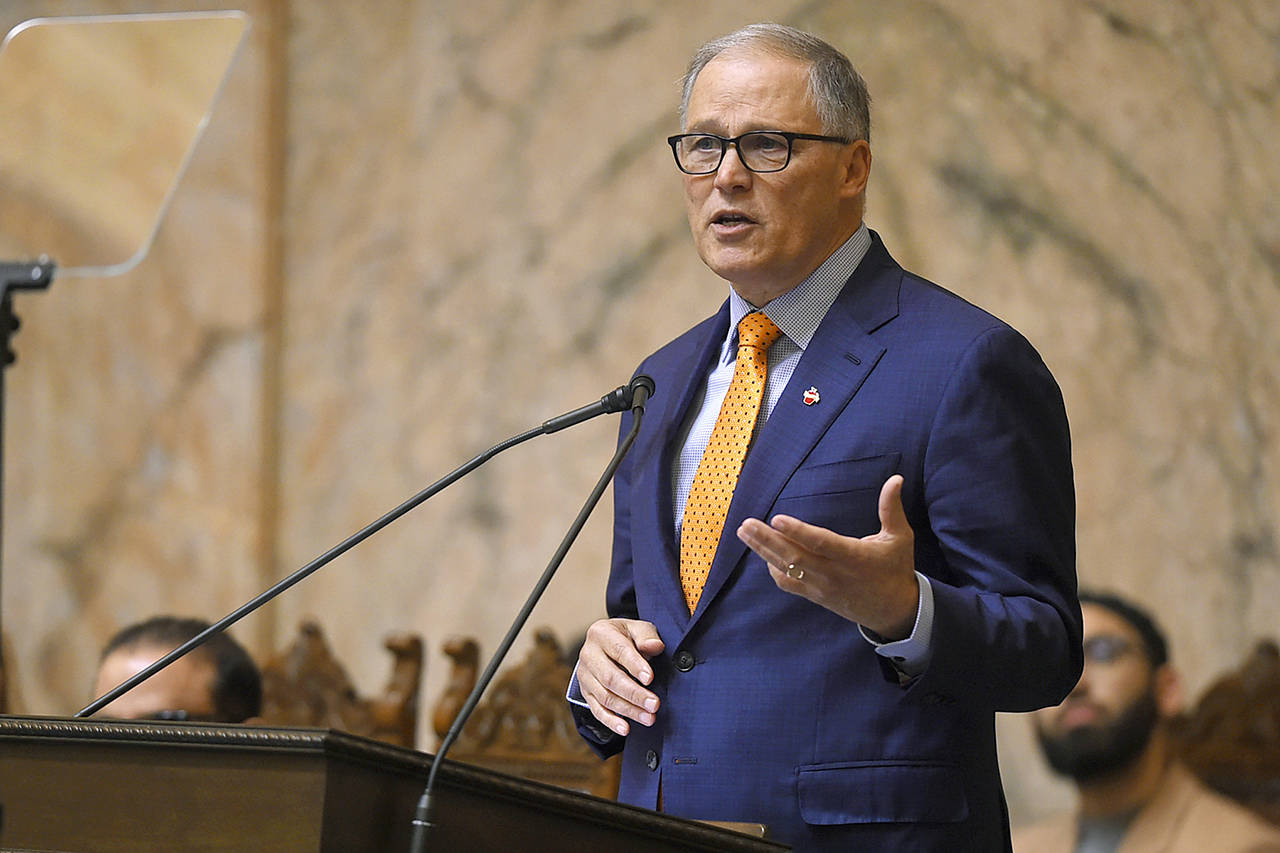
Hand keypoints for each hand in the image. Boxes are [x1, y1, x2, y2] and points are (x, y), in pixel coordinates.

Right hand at [576, 618, 664, 736]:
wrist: (607, 644)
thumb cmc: (627, 636)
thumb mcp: (638, 629)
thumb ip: (647, 636)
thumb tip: (655, 646)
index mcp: (601, 633)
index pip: (619, 650)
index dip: (635, 665)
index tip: (650, 679)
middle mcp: (588, 654)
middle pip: (610, 678)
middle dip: (634, 693)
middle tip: (655, 705)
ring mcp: (585, 675)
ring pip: (605, 697)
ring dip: (628, 710)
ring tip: (649, 718)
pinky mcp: (586, 693)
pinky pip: (597, 710)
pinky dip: (611, 721)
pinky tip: (626, 729)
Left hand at [736, 474, 917, 637]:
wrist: (894, 611)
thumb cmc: (896, 569)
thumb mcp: (900, 537)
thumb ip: (892, 508)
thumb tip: (896, 479)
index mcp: (854, 557)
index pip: (821, 543)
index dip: (798, 531)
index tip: (777, 517)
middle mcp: (834, 573)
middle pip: (794, 557)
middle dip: (767, 539)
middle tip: (746, 523)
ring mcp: (822, 587)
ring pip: (787, 569)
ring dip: (763, 550)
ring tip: (744, 532)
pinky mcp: (816, 596)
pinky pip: (789, 584)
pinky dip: (774, 569)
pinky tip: (764, 554)